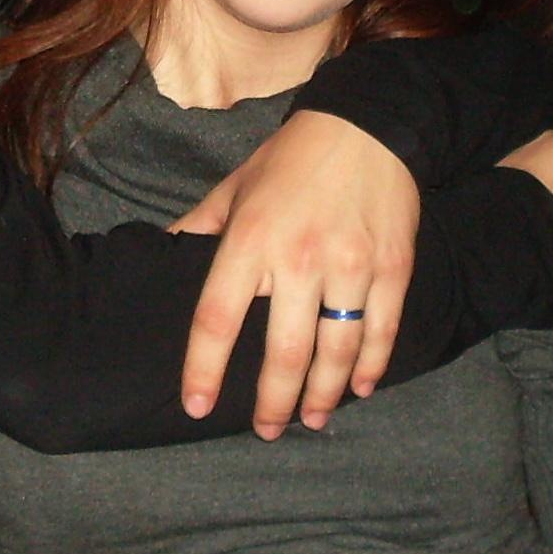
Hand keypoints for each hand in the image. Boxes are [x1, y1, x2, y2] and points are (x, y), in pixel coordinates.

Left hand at [174, 111, 419, 436]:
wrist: (367, 124)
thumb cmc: (290, 159)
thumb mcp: (233, 187)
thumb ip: (197, 227)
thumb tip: (160, 252)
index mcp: (250, 240)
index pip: (217, 319)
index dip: (203, 369)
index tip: (196, 405)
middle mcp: (299, 258)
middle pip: (283, 353)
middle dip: (273, 403)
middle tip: (266, 430)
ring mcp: (351, 266)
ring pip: (335, 352)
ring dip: (321, 396)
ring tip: (311, 420)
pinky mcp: (392, 267)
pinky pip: (381, 331)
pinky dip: (369, 368)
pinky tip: (358, 388)